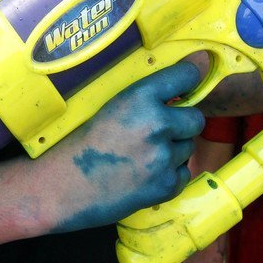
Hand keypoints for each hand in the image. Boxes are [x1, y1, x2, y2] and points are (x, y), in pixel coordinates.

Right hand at [48, 62, 205, 232]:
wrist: (66, 185)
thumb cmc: (83, 143)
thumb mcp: (112, 106)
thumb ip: (147, 97)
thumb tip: (184, 85)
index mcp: (139, 97)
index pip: (186, 76)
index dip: (188, 81)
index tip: (188, 84)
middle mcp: (156, 124)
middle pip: (195, 119)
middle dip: (182, 124)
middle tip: (159, 132)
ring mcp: (163, 157)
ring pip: (189, 148)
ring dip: (174, 151)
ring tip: (143, 156)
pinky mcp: (166, 185)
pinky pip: (183, 173)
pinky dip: (169, 174)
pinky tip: (144, 174)